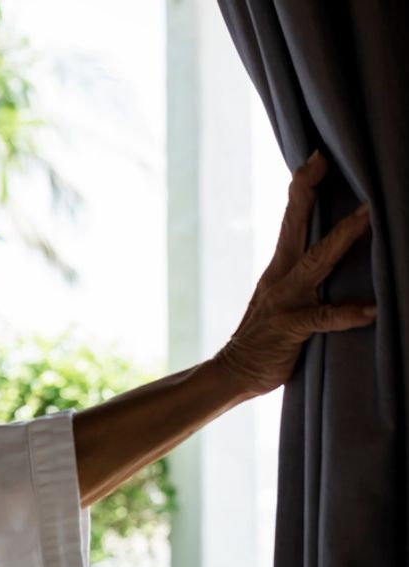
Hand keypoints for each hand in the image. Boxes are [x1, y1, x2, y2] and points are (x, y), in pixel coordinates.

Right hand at [215, 150, 375, 397]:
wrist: (234, 371)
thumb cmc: (267, 336)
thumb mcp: (284, 297)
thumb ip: (305, 275)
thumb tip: (334, 254)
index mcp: (280, 267)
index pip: (291, 220)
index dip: (302, 188)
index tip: (316, 158)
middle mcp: (280, 277)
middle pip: (296, 228)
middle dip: (308, 195)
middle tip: (323, 162)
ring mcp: (284, 301)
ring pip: (315, 264)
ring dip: (342, 240)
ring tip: (368, 218)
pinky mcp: (289, 328)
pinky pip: (320, 318)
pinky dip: (345, 314)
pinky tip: (369, 311)